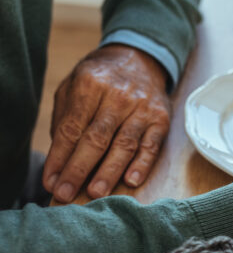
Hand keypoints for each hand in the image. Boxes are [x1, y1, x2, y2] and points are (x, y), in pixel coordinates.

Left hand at [44, 44, 170, 202]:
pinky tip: (131, 180)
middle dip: (79, 169)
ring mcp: (142, 108)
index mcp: (90, 83)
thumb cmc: (101, 80)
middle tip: (66, 193)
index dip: (60, 157)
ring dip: (109, 172)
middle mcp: (117, 95)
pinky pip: (151, 146)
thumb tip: (59, 159)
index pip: (71, 128)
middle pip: (96, 138)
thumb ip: (65, 118)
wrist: (139, 60)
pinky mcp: (161, 120)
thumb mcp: (75, 86)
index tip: (51, 181)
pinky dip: (142, 164)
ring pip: (124, 145)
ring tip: (95, 192)